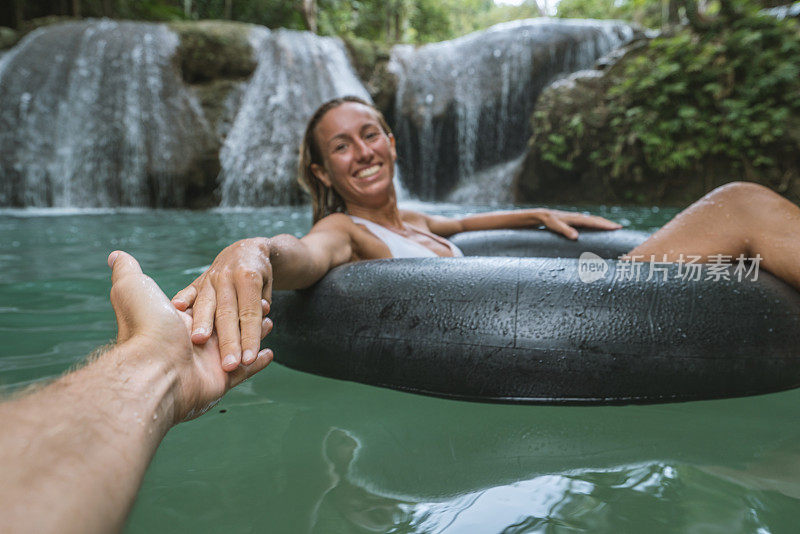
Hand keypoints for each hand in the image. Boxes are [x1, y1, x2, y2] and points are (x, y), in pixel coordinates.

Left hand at [108, 251, 272, 421]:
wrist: (155, 371)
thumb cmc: (145, 326)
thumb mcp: (133, 287)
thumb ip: (127, 271)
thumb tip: (115, 255)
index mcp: (179, 320)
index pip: (206, 305)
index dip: (224, 298)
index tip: (244, 288)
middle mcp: (195, 340)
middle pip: (228, 323)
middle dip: (246, 316)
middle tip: (264, 306)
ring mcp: (209, 361)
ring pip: (241, 343)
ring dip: (257, 333)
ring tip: (271, 323)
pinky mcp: (222, 379)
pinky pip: (247, 370)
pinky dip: (260, 362)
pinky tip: (269, 354)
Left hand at [530, 209, 621, 239]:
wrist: (544, 216)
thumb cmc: (550, 222)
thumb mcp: (556, 227)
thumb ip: (565, 231)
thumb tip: (576, 237)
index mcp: (577, 218)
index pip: (594, 222)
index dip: (605, 225)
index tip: (615, 228)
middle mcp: (580, 217)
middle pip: (597, 220)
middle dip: (609, 224)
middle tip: (620, 228)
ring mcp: (579, 218)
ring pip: (595, 220)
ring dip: (605, 223)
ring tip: (614, 227)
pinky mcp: (577, 220)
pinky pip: (590, 221)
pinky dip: (598, 223)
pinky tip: (601, 227)